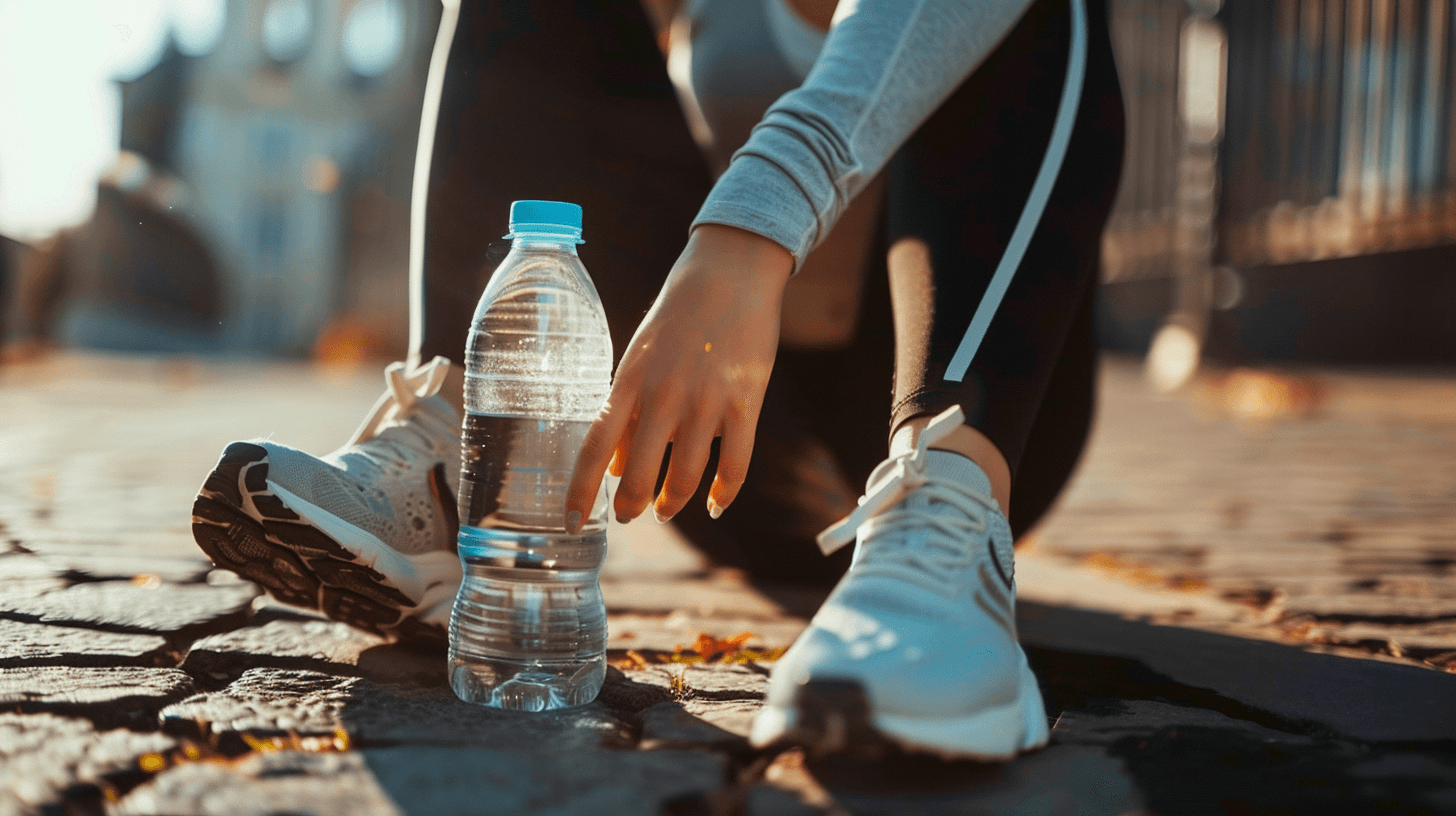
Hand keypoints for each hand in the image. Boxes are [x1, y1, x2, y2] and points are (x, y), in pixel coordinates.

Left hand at [565, 224, 792, 531]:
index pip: (596, 446)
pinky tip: (716, 505)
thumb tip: (614, 466)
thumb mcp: (640, 356)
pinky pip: (735, 464)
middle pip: (640, 473)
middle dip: (631, 506)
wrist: (730, 273)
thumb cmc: (678, 316)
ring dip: (673, 503)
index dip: (582, 490)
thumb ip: (625, 408)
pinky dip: (724, 493)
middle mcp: (664, 394)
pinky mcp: (746, 402)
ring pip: (686, 476)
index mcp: (630, 380)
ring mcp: (707, 400)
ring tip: (666, 511)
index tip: (572, 521)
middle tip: (629, 517)